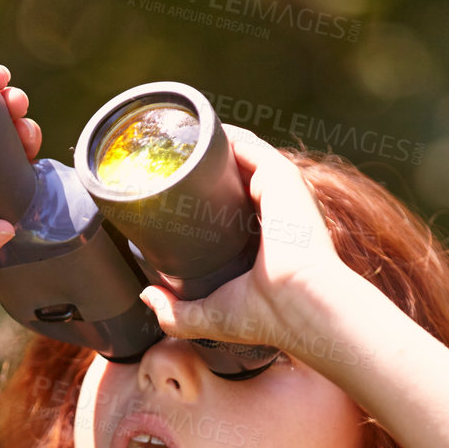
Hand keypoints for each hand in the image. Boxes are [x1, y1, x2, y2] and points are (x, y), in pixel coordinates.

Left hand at [136, 127, 358, 349]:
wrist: (300, 304)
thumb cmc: (266, 316)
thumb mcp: (211, 317)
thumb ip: (176, 313)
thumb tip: (148, 295)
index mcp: (268, 239)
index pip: (233, 206)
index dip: (203, 197)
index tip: (172, 193)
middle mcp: (276, 210)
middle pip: (233, 177)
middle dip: (200, 168)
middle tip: (163, 163)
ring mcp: (280, 190)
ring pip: (238, 156)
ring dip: (206, 146)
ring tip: (170, 140)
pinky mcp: (279, 175)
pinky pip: (247, 144)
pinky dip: (221, 134)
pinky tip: (192, 130)